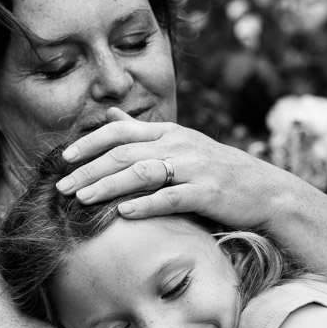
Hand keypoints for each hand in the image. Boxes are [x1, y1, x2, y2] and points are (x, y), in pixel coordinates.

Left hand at [54, 108, 292, 228]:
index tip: (64, 159)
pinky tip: (124, 213)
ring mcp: (194, 167)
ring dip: (108, 186)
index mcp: (169, 133)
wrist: (264, 190)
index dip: (90, 143)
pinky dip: (146, 204)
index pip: (120, 131)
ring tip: (82, 199)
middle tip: (61, 187)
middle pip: (124, 153)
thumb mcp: (180, 143)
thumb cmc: (217, 169)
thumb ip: (142, 131)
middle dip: (89, 170)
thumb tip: (110, 114)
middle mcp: (178, 145)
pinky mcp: (207, 192)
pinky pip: (171, 197)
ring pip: (143, 173)